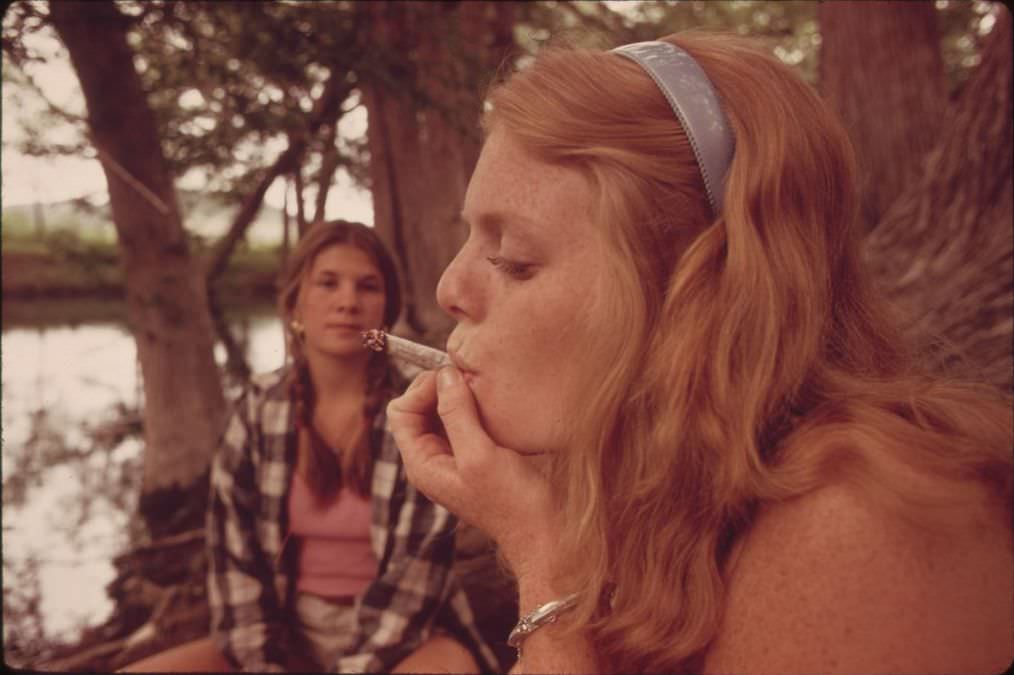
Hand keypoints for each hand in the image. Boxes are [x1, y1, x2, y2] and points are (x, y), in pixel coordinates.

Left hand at [387, 367, 558, 572]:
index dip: (422, 390)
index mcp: (422, 464)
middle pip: (420, 409)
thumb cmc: (512, 502)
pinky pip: (468, 420)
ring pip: (444, 412)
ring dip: (460, 394)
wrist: (546, 532)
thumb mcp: (480, 456)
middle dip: (439, 388)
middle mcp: (435, 460)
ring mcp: (457, 458)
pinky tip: (496, 400)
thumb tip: (445, 374)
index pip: (401, 411)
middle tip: (469, 375)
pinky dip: (476, 405)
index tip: (453, 377)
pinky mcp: (481, 455)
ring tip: (483, 384)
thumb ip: (457, 414)